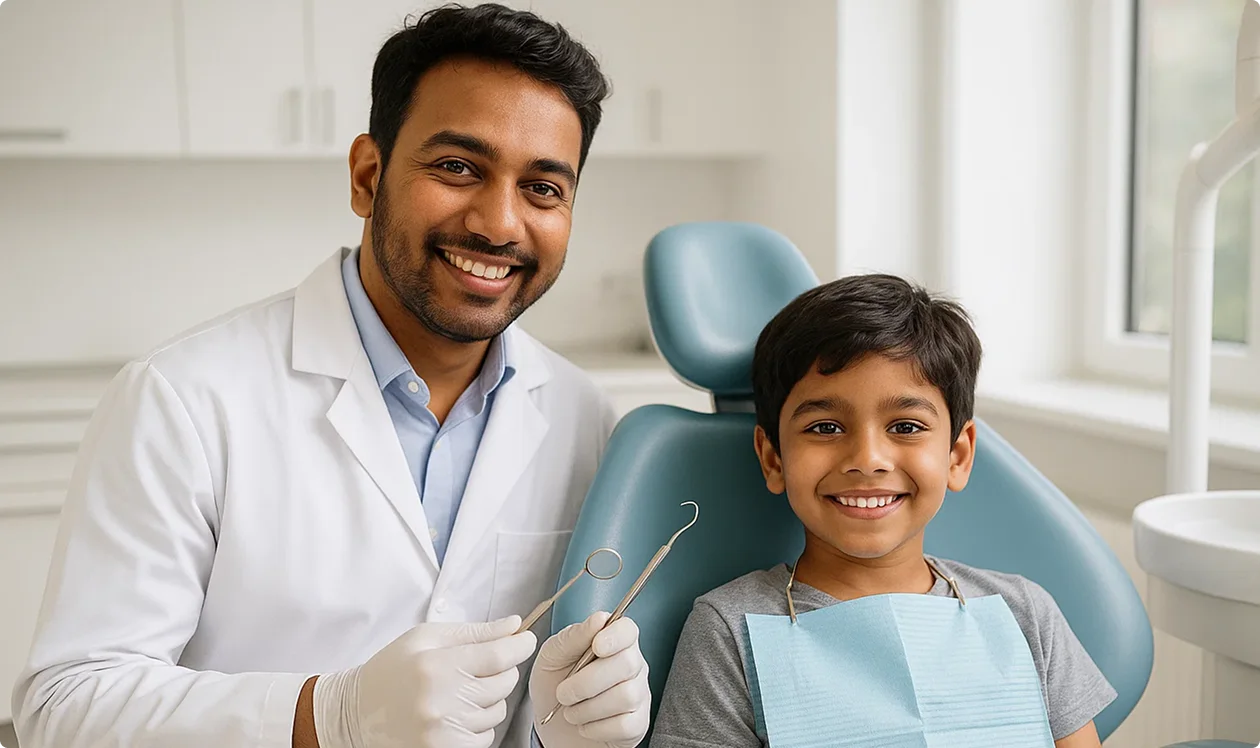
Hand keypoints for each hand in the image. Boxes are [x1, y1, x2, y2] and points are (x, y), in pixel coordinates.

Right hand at [313, 615, 536, 747]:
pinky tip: (456, 713)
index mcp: (438, 665)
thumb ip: (474, 632)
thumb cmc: (392, 670)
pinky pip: (486, 737)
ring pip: (498, 712)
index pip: (499, 656)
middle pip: (504, 683)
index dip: (520, 645)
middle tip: (479, 667)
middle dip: (501, 671)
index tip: (525, 640)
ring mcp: (444, 731)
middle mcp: (443, 701)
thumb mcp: (426, 638)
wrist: (356, 713)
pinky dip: (479, 724)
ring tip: (460, 692)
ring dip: (489, 699)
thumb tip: (514, 625)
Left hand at [530, 612, 650, 747]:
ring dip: (588, 708)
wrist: (550, 726)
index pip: (628, 630)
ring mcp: (638, 695)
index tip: (596, 646)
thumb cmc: (553, 685)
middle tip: (563, 693)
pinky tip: (585, 725)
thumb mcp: (552, 656)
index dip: (616, 636)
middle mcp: (632, 666)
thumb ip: (573, 637)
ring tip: (570, 711)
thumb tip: (599, 619)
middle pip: (627, 663)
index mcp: (613, 642)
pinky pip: (626, 725)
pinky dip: (596, 728)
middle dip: (588, 681)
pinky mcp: (637, 724)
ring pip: (626, 696)